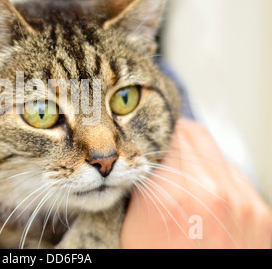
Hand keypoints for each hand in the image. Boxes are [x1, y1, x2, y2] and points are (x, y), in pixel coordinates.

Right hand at [120, 118, 271, 247]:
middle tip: (160, 148)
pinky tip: (205, 194)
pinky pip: (234, 176)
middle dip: (173, 139)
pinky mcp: (261, 213)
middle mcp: (211, 191)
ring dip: (196, 155)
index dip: (152, 136)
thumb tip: (136, 160)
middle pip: (190, 135)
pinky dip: (217, 176)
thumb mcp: (131, 229)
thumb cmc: (160, 261)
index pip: (163, 138)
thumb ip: (136, 188)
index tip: (146, 138)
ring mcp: (242, 202)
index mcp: (172, 197)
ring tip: (182, 174)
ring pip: (214, 151)